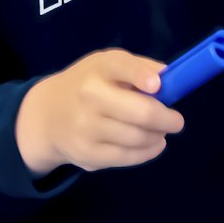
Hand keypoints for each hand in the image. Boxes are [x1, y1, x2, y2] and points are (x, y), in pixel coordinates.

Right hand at [16, 48, 184, 174]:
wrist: (47, 114)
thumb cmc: (89, 84)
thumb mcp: (108, 65)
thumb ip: (140, 68)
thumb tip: (171, 80)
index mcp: (100, 67)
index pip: (121, 66)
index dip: (141, 76)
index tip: (157, 86)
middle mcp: (90, 95)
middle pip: (140, 112)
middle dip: (167, 119)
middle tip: (176, 121)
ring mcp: (86, 127)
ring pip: (138, 137)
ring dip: (158, 136)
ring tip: (161, 132)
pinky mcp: (87, 153)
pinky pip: (127, 157)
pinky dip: (148, 152)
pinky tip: (154, 144)